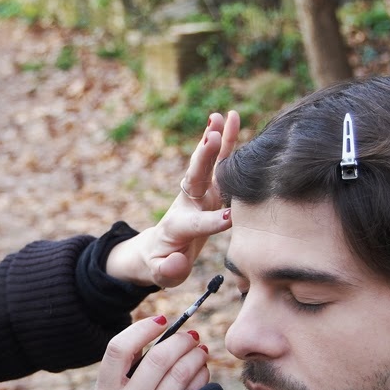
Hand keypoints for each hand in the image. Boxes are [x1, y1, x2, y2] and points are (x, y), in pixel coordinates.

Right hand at [87, 316, 209, 389]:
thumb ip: (118, 385)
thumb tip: (148, 347)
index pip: (118, 349)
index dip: (141, 329)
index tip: (159, 321)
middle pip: (156, 358)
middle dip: (179, 340)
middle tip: (191, 336)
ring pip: (179, 375)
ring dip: (195, 357)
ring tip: (201, 352)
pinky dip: (201, 381)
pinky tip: (203, 377)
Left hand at [105, 110, 240, 287]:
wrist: (158, 249)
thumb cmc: (163, 264)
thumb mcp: (161, 274)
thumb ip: (167, 271)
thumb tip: (176, 263)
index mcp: (178, 226)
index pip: (195, 223)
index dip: (211, 222)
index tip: (230, 219)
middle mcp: (188, 204)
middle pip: (196, 180)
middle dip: (204, 160)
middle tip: (210, 138)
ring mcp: (199, 193)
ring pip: (207, 164)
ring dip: (214, 140)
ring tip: (220, 116)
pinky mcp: (210, 188)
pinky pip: (219, 161)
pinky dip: (225, 140)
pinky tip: (230, 116)